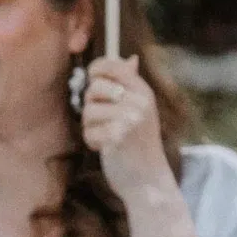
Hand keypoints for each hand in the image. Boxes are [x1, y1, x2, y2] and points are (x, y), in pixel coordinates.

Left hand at [80, 55, 173, 204]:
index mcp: (143, 91)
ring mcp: (130, 118)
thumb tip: (130, 59)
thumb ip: (131, 85)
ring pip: (88, 111)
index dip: (96, 69)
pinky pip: (88, 132)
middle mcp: (139, 101)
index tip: (92, 78)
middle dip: (90, 104)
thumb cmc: (138, 143)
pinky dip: (92, 142)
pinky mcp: (118, 136)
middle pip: (94, 88)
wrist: (147, 177)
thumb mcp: (140, 110)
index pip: (113, 66)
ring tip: (107, 136)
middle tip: (103, 119)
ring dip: (90, 127)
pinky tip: (106, 148)